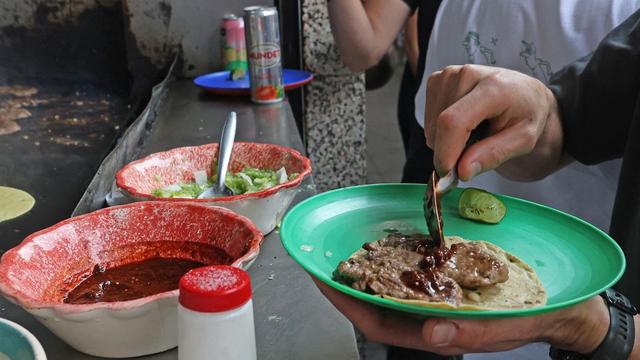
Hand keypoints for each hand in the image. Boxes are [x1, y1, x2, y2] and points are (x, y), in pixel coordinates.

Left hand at [312, 276, 611, 354]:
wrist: (555, 306)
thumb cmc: (527, 319)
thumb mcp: (503, 327)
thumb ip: (469, 331)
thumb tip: (432, 332)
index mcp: (432, 331)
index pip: (376, 321)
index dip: (347, 303)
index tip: (323, 282)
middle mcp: (425, 316)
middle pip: (374, 303)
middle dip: (347, 283)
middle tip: (322, 259)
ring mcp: (431, 300)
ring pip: (388, 288)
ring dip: (365, 270)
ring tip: (344, 250)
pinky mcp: (442, 283)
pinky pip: (409, 272)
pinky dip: (394, 259)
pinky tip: (386, 244)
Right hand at [423, 65, 564, 180]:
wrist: (524, 94)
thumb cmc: (526, 116)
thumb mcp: (524, 141)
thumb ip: (493, 155)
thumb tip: (461, 171)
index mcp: (494, 88)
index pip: (455, 121)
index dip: (445, 151)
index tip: (448, 175)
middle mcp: (467, 74)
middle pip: (440, 125)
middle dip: (450, 150)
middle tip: (475, 153)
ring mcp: (449, 74)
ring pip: (432, 126)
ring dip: (446, 141)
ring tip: (473, 133)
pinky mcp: (438, 79)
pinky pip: (428, 119)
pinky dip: (440, 131)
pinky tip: (462, 124)